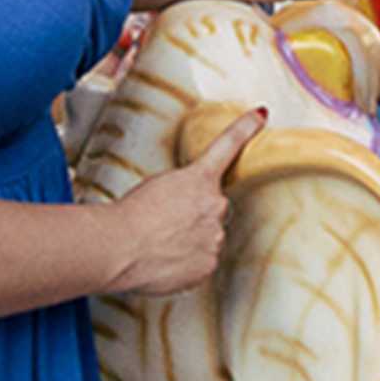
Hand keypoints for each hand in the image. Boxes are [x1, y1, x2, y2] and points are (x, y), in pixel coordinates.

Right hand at [106, 107, 262, 296]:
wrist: (118, 247)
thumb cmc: (128, 216)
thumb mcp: (158, 186)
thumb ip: (184, 192)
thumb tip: (187, 209)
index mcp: (200, 177)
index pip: (229, 145)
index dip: (247, 127)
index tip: (261, 115)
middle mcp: (215, 203)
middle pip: (214, 208)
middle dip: (197, 216)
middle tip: (167, 227)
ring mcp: (215, 235)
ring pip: (209, 238)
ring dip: (192, 242)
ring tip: (161, 247)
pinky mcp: (208, 265)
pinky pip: (202, 263)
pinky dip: (187, 265)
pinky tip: (166, 264)